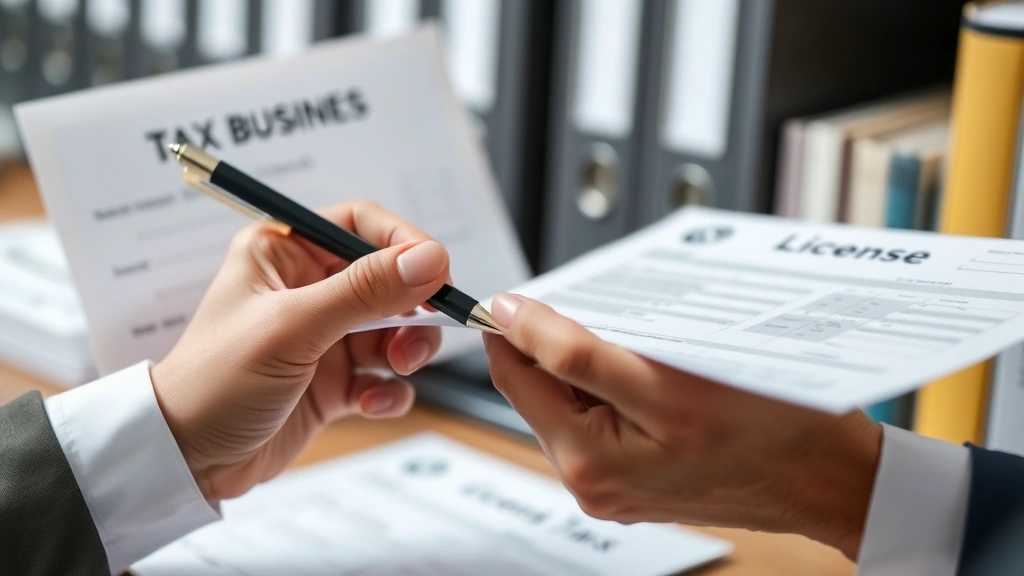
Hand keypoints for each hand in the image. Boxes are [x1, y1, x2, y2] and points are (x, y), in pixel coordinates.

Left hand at [151, 201, 450, 501]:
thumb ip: (364, 291)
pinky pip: (384, 375)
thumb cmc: (214, 382)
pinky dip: (388, 390)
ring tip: (396, 369)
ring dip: (407, 350)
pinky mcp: (333, 381)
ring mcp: (324, 336)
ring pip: (395, 329)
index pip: (360, 224)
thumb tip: (430, 258)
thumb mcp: (291, 327)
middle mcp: (308, 288)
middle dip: (412, 307)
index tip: (437, 272)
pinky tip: (370, 404)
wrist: (185, 462)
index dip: (404, 243)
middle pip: (388, 279)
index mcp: (284, 252)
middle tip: (420, 334)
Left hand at [483, 293, 882, 559]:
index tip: (520, 293)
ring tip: (648, 351)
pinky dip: (619, 388)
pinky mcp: (635, 479)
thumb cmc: (770, 434)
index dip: (514, 327)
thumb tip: (512, 317)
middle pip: (541, 391)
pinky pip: (605, 418)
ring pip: (573, 401)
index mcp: (588, 465)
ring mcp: (614, 486)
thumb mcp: (667, 380)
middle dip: (562, 346)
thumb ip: (576, 353)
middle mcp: (592, 484)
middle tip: (611, 315)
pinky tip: (658, 376)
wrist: (828, 476)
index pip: (516, 378)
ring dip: (593, 365)